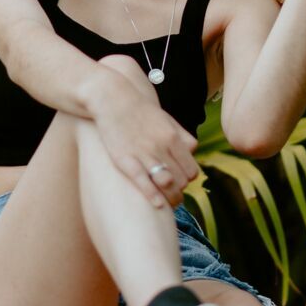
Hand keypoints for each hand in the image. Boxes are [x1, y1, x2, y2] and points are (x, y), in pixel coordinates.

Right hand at [89, 74, 200, 209]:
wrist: (113, 99)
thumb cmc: (141, 111)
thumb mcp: (166, 120)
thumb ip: (182, 136)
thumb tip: (193, 151)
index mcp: (173, 137)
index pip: (191, 170)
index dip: (188, 180)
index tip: (181, 182)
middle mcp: (161, 146)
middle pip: (181, 180)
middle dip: (180, 191)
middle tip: (174, 195)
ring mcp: (144, 153)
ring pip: (167, 184)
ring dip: (171, 198)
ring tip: (168, 203)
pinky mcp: (125, 159)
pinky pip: (143, 182)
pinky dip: (153, 196)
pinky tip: (157, 205)